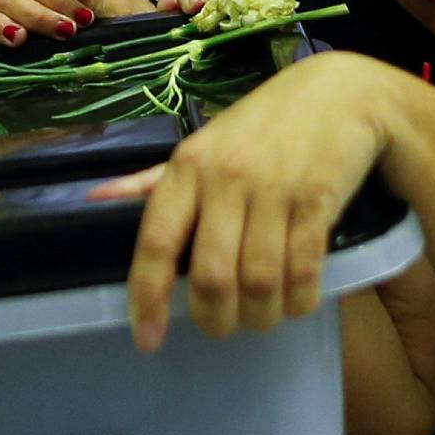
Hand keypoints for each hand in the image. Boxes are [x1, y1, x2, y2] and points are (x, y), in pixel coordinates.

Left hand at [90, 52, 396, 352]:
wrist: (339, 95)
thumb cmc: (260, 127)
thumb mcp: (202, 146)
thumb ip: (151, 181)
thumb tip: (95, 200)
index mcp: (187, 166)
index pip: (156, 240)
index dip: (147, 296)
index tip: (147, 340)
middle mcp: (225, 178)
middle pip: (211, 274)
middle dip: (213, 318)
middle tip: (220, 327)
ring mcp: (273, 189)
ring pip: (259, 280)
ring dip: (260, 315)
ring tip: (260, 318)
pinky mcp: (318, 200)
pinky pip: (304, 270)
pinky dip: (299, 300)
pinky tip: (296, 302)